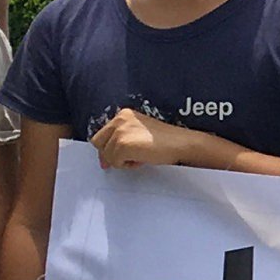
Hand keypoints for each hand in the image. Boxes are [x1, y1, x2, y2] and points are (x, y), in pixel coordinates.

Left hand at [91, 108, 208, 169]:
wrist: (181, 143)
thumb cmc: (165, 141)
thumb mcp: (139, 133)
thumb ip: (121, 140)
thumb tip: (104, 161)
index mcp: (124, 114)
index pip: (102, 134)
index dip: (107, 148)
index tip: (115, 157)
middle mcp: (119, 119)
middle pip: (98, 142)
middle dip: (109, 154)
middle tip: (125, 160)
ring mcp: (120, 132)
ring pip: (106, 154)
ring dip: (121, 161)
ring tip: (140, 157)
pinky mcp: (123, 145)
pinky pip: (115, 162)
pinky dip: (126, 165)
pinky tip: (141, 159)